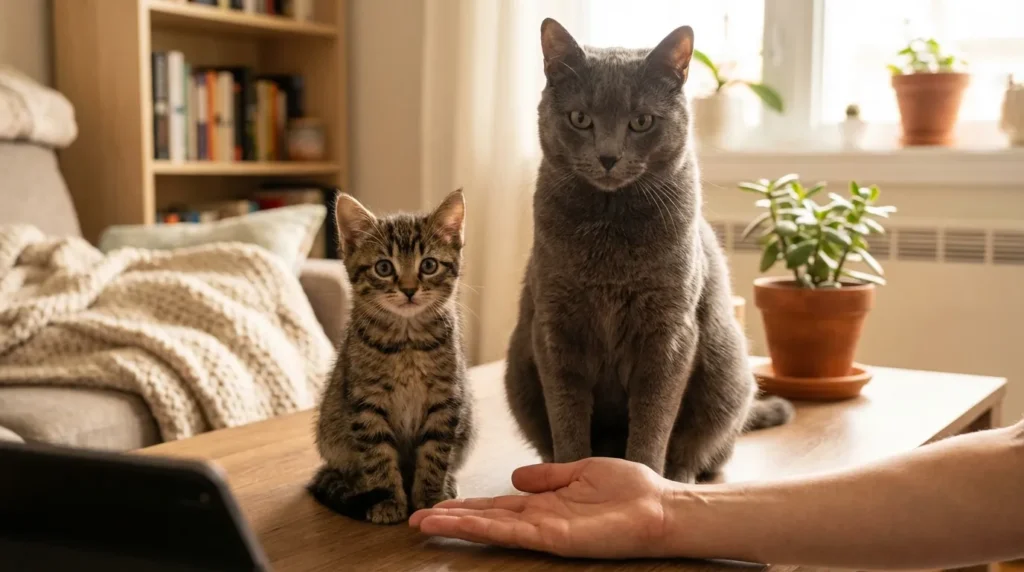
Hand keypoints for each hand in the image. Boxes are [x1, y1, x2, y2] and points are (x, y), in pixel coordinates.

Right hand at [408, 457, 672, 558]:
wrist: (660, 507)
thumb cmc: (630, 491)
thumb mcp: (582, 471)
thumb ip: (548, 476)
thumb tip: (515, 476)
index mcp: (545, 503)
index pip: (497, 505)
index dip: (467, 506)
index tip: (438, 506)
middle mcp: (539, 519)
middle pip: (486, 519)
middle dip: (451, 520)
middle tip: (415, 520)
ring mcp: (544, 531)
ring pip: (491, 527)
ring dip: (457, 526)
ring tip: (424, 523)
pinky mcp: (555, 538)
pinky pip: (513, 531)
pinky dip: (485, 527)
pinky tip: (461, 523)